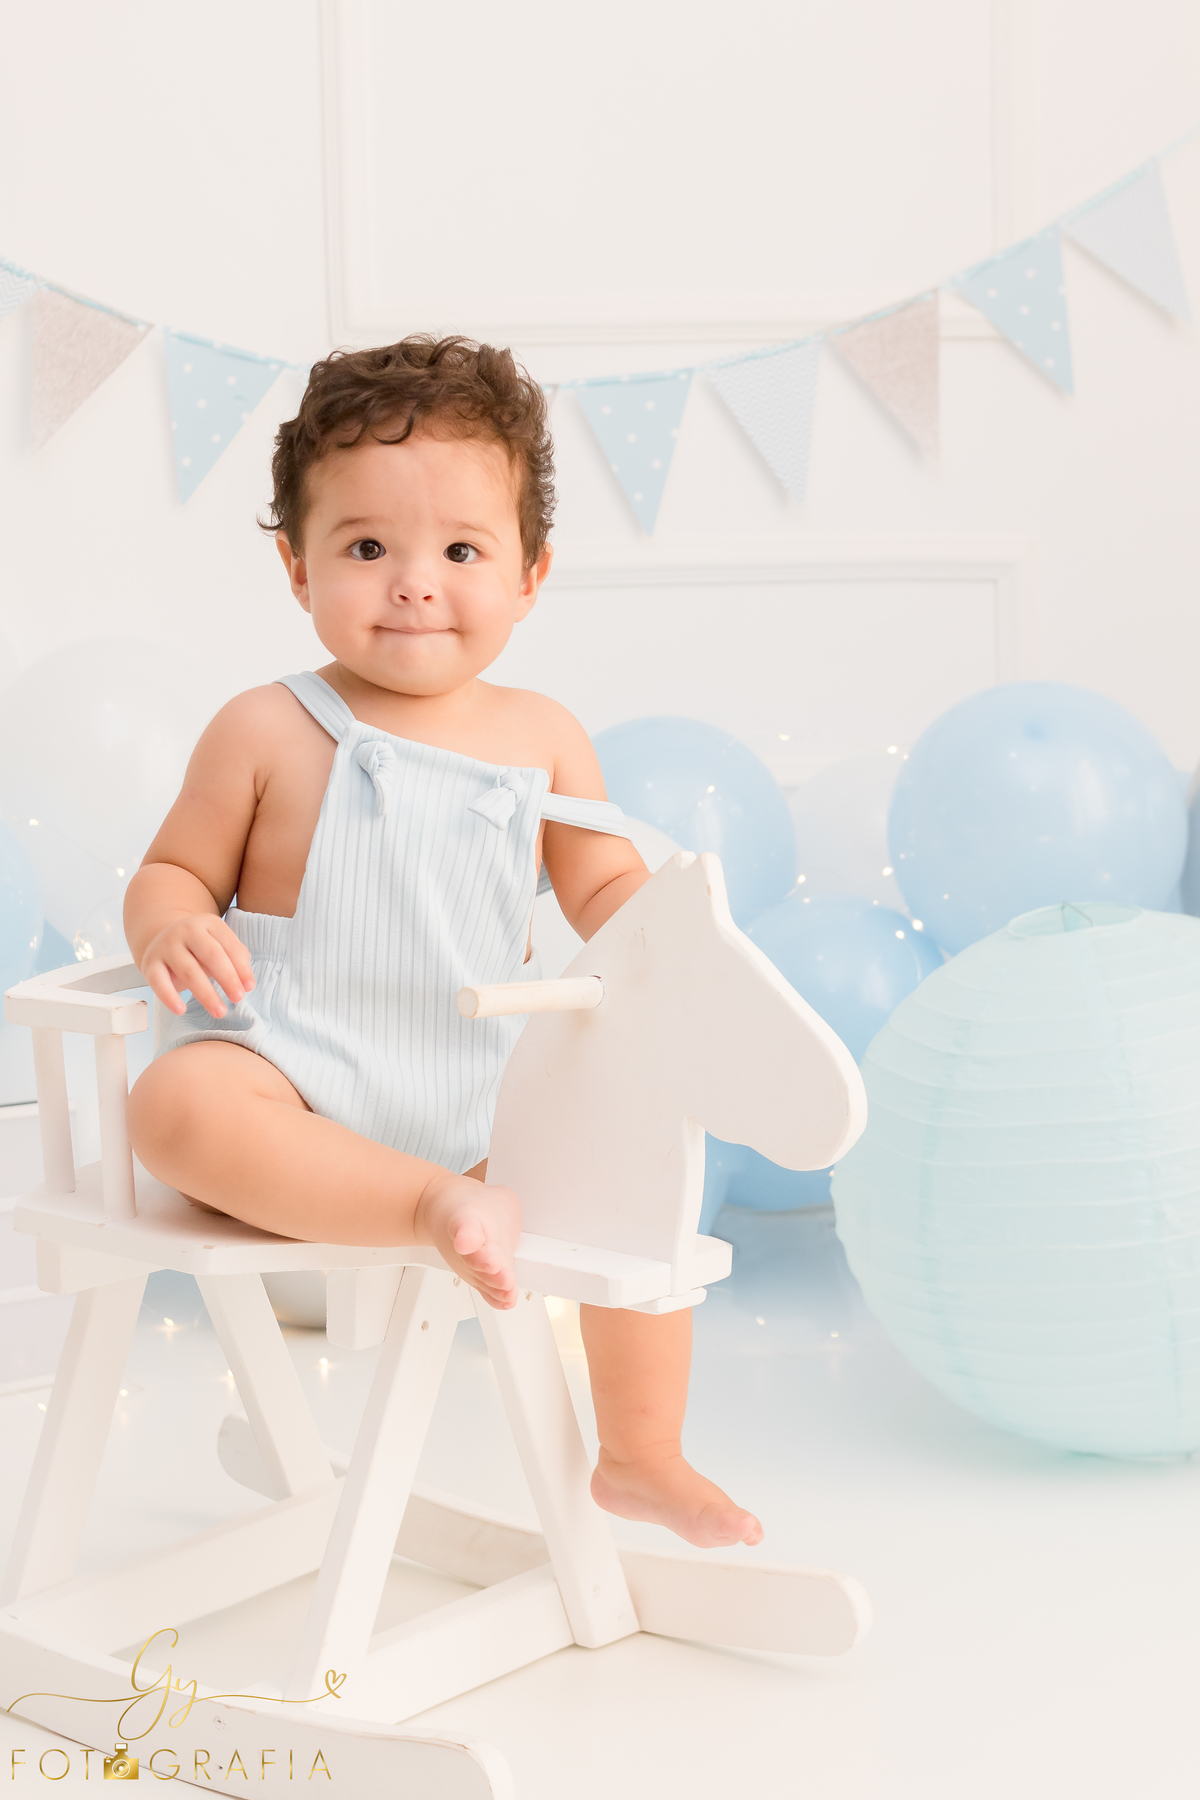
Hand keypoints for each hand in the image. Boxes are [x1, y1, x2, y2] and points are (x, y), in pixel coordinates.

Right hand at [139, 913, 255, 1019]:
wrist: (161, 937)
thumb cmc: (200, 947)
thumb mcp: (219, 944)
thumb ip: (236, 958)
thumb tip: (246, 983)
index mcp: (208, 923)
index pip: (229, 945)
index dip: (241, 967)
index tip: (249, 987)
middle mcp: (187, 930)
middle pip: (211, 955)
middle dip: (227, 979)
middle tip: (238, 998)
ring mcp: (167, 946)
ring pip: (189, 971)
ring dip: (206, 994)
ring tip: (220, 1011)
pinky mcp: (150, 963)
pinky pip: (158, 982)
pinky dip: (169, 997)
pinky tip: (181, 1010)